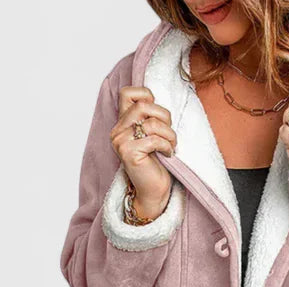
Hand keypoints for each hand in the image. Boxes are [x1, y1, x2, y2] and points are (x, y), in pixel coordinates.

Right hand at [110, 86, 177, 219]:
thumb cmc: (156, 163)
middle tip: (169, 134)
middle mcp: (117, 131)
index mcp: (122, 123)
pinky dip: (166, 146)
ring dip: (169, 135)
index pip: (127, 93)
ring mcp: (121, 142)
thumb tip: (156, 99)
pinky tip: (168, 154)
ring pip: (151, 123)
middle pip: (143, 105)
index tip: (157, 116)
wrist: (153, 191)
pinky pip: (154, 139)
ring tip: (171, 146)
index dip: (147, 96)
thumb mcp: (152, 134)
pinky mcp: (129, 154)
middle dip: (164, 117)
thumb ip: (149, 117)